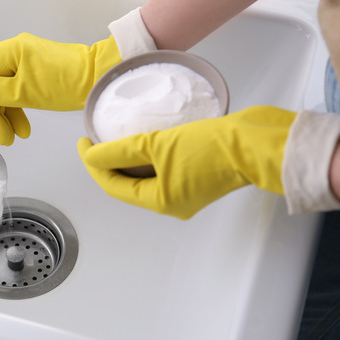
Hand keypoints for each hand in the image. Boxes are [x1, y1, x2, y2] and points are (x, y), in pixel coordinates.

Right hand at [0, 8, 157, 144]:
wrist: (100, 78)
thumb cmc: (65, 83)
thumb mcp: (21, 92)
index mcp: (7, 51)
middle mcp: (14, 53)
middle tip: (2, 138)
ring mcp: (26, 62)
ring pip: (4, 92)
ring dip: (6, 116)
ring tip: (15, 137)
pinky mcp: (37, 73)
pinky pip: (18, 92)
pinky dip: (18, 110)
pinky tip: (23, 127)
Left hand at [77, 106, 295, 218]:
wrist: (256, 142)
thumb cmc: (213, 147)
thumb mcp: (158, 145)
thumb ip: (120, 151)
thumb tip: (92, 155)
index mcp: (162, 201)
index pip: (114, 186)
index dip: (94, 164)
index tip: (83, 142)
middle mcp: (173, 202)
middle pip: (128, 184)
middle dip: (109, 164)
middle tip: (94, 140)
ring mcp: (188, 191)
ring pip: (146, 177)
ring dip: (128, 160)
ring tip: (114, 137)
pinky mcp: (199, 175)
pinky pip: (163, 169)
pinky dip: (149, 157)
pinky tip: (144, 139)